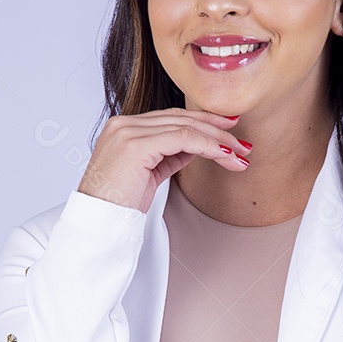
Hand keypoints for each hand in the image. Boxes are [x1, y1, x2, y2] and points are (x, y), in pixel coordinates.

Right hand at [77, 107, 251, 213]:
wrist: (99, 224)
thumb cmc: (119, 205)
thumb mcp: (149, 174)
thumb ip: (168, 155)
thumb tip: (196, 147)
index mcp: (124, 127)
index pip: (171, 117)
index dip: (204, 122)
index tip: (229, 130)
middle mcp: (124, 124)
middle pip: (181, 118)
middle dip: (217, 130)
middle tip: (243, 144)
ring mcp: (128, 131)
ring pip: (185, 127)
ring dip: (218, 140)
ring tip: (239, 154)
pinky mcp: (135, 145)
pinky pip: (182, 139)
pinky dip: (207, 146)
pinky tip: (223, 155)